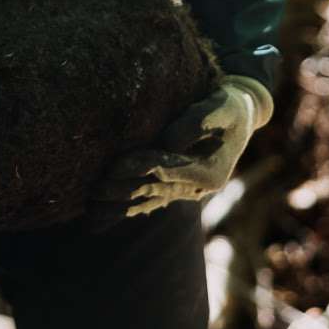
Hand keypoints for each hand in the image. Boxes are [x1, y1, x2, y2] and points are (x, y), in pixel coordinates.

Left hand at [86, 76, 273, 225]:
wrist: (238, 118)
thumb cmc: (229, 108)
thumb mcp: (221, 107)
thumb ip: (197, 122)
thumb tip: (167, 141)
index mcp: (210, 172)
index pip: (168, 169)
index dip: (139, 166)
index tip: (114, 166)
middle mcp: (197, 188)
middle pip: (153, 189)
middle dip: (122, 190)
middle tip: (93, 190)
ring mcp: (185, 192)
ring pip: (147, 201)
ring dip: (118, 207)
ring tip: (90, 210)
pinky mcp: (175, 190)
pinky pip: (147, 203)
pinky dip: (124, 210)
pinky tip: (100, 220)